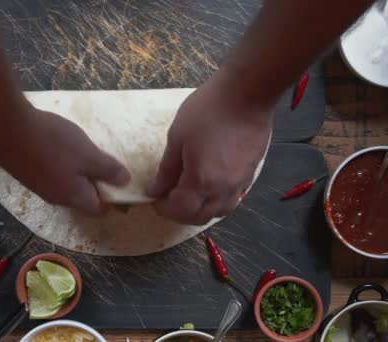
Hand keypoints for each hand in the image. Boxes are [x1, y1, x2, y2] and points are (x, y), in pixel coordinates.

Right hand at [0, 106, 129, 213]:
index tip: (119, 179)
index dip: (112, 198)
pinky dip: (59, 164)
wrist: (6, 129)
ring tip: (80, 149)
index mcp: (73, 197)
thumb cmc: (53, 143)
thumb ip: (107, 169)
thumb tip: (125, 182)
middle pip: (81, 197)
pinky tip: (58, 145)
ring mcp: (38, 185)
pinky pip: (50, 174)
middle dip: (94, 182)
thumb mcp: (87, 154)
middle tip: (100, 158)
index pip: (98, 210)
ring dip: (76, 172)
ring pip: (65, 184)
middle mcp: (55, 197)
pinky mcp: (25, 172)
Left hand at [149, 71, 272, 224]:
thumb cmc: (207, 111)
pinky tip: (207, 187)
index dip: (163, 208)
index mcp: (201, 181)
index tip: (153, 198)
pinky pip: (231, 200)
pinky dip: (215, 201)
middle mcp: (223, 190)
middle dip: (179, 214)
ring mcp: (240, 184)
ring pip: (218, 212)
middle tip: (167, 199)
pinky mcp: (250, 175)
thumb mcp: (177, 137)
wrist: (247, 94)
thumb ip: (166, 169)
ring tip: (186, 195)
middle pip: (199, 217)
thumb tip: (156, 190)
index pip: (179, 210)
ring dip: (199, 211)